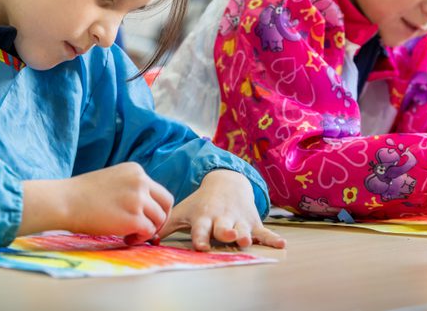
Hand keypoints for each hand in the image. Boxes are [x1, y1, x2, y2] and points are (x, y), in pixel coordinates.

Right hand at [19, 162, 172, 242]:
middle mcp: (140, 181)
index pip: (158, 190)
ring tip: (130, 234)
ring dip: (147, 230)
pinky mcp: (134, 218)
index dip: (154, 207)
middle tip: (146, 229)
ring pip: (159, 219)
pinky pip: (148, 231)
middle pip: (166, 203)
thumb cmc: (81, 194)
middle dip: (159, 218)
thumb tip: (146, 208)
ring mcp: (138, 199)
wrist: (64, 201)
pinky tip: (125, 239)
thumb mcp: (112, 179)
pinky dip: (140, 238)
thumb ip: (130, 187)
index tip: (143, 216)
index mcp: (136, 170)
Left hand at [157, 169, 285, 250]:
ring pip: (243, 229)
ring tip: (247, 238)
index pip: (201, 229)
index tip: (202, 245)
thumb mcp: (184, 210)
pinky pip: (264, 231)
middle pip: (224, 228)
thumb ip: (166, 225)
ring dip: (245, 234)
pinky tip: (281, 244)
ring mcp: (238, 220)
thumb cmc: (201, 202)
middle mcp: (222, 219)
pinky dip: (272, 238)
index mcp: (204, 217)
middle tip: (227, 236)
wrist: (227, 182)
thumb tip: (145, 236)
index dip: (201, 237)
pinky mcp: (252, 221)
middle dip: (225, 232)